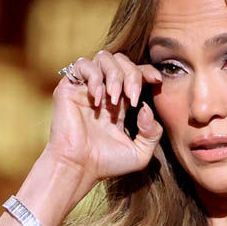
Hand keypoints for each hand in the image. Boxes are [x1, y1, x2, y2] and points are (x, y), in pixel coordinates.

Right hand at [46, 50, 164, 183]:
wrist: (79, 168)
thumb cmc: (106, 163)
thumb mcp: (141, 153)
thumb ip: (152, 132)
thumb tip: (147, 108)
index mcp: (121, 103)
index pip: (136, 73)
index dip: (147, 72)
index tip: (157, 80)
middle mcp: (104, 92)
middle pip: (122, 61)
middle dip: (133, 75)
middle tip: (133, 98)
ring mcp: (86, 88)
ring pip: (104, 57)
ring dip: (115, 74)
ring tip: (115, 98)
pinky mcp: (69, 87)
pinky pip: (82, 64)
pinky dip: (94, 77)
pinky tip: (98, 98)